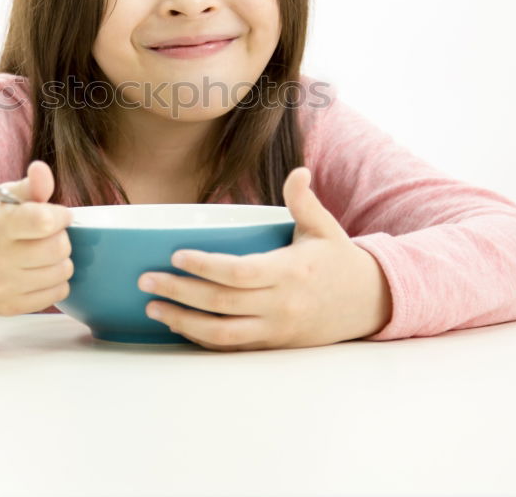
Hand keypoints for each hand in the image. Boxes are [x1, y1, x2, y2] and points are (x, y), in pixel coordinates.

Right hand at [0, 160, 73, 315]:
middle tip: (48, 234)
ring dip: (60, 259)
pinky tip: (38, 271)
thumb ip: (29, 185)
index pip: (43, 221)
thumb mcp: (2, 197)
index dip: (60, 215)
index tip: (57, 214)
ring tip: (42, 252)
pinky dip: (56, 280)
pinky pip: (57, 293)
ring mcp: (1, 287)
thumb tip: (42, 170)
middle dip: (60, 236)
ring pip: (62, 272)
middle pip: (58, 248)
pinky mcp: (10, 307)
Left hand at [138, 166, 392, 350]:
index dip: (205, 267)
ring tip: (153, 307)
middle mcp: (281, 304)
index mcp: (289, 271)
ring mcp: (276, 329)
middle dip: (179, 292)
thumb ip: (303, 201)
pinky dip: (202, 338)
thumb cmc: (339, 260)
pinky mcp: (274, 345)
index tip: (176, 255)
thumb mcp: (324, 227)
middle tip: (145, 280)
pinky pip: (232, 346)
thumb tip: (298, 170)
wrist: (370, 303)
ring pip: (222, 332)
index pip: (239, 273)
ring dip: (183, 321)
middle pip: (221, 303)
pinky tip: (179, 326)